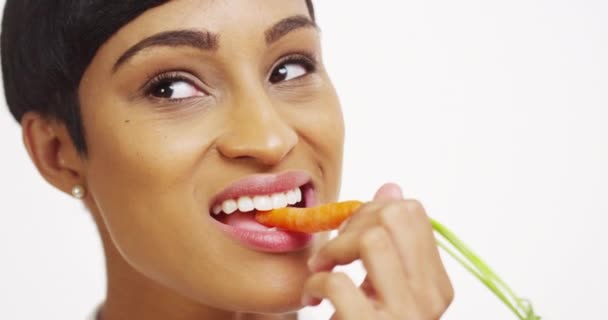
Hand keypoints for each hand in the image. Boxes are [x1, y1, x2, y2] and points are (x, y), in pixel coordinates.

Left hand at [302, 183, 453, 318]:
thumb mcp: (384, 287)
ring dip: (334, 247)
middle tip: (335, 247)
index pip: (413, 213)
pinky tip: (313, 296)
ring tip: (323, 267)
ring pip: (373, 239)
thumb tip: (391, 187)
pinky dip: (315, 282)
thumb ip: (391, 242)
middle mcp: (428, 300)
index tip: (352, 229)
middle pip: (394, 217)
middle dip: (352, 221)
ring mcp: (403, 317)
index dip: (373, 209)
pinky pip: (339, 281)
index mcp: (435, 284)